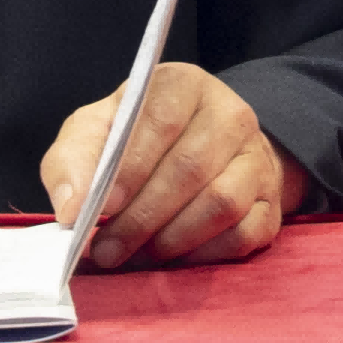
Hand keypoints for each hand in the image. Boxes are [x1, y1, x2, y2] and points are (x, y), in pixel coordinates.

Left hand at [39, 63, 309, 268]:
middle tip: (108, 250)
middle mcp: (228, 114)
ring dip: (173, 238)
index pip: (160, 120)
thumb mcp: (94, 131)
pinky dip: (205, 253)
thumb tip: (71, 209)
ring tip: (138, 255)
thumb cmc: (135, 137)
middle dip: (142, 217)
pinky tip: (175, 258)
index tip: (102, 206)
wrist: (200, 147)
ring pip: (221, 203)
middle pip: (190, 168)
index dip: (131, 166)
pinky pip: (245, 233)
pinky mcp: (271, 200)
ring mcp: (256, 157)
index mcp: (181, 84)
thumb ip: (73, 160)